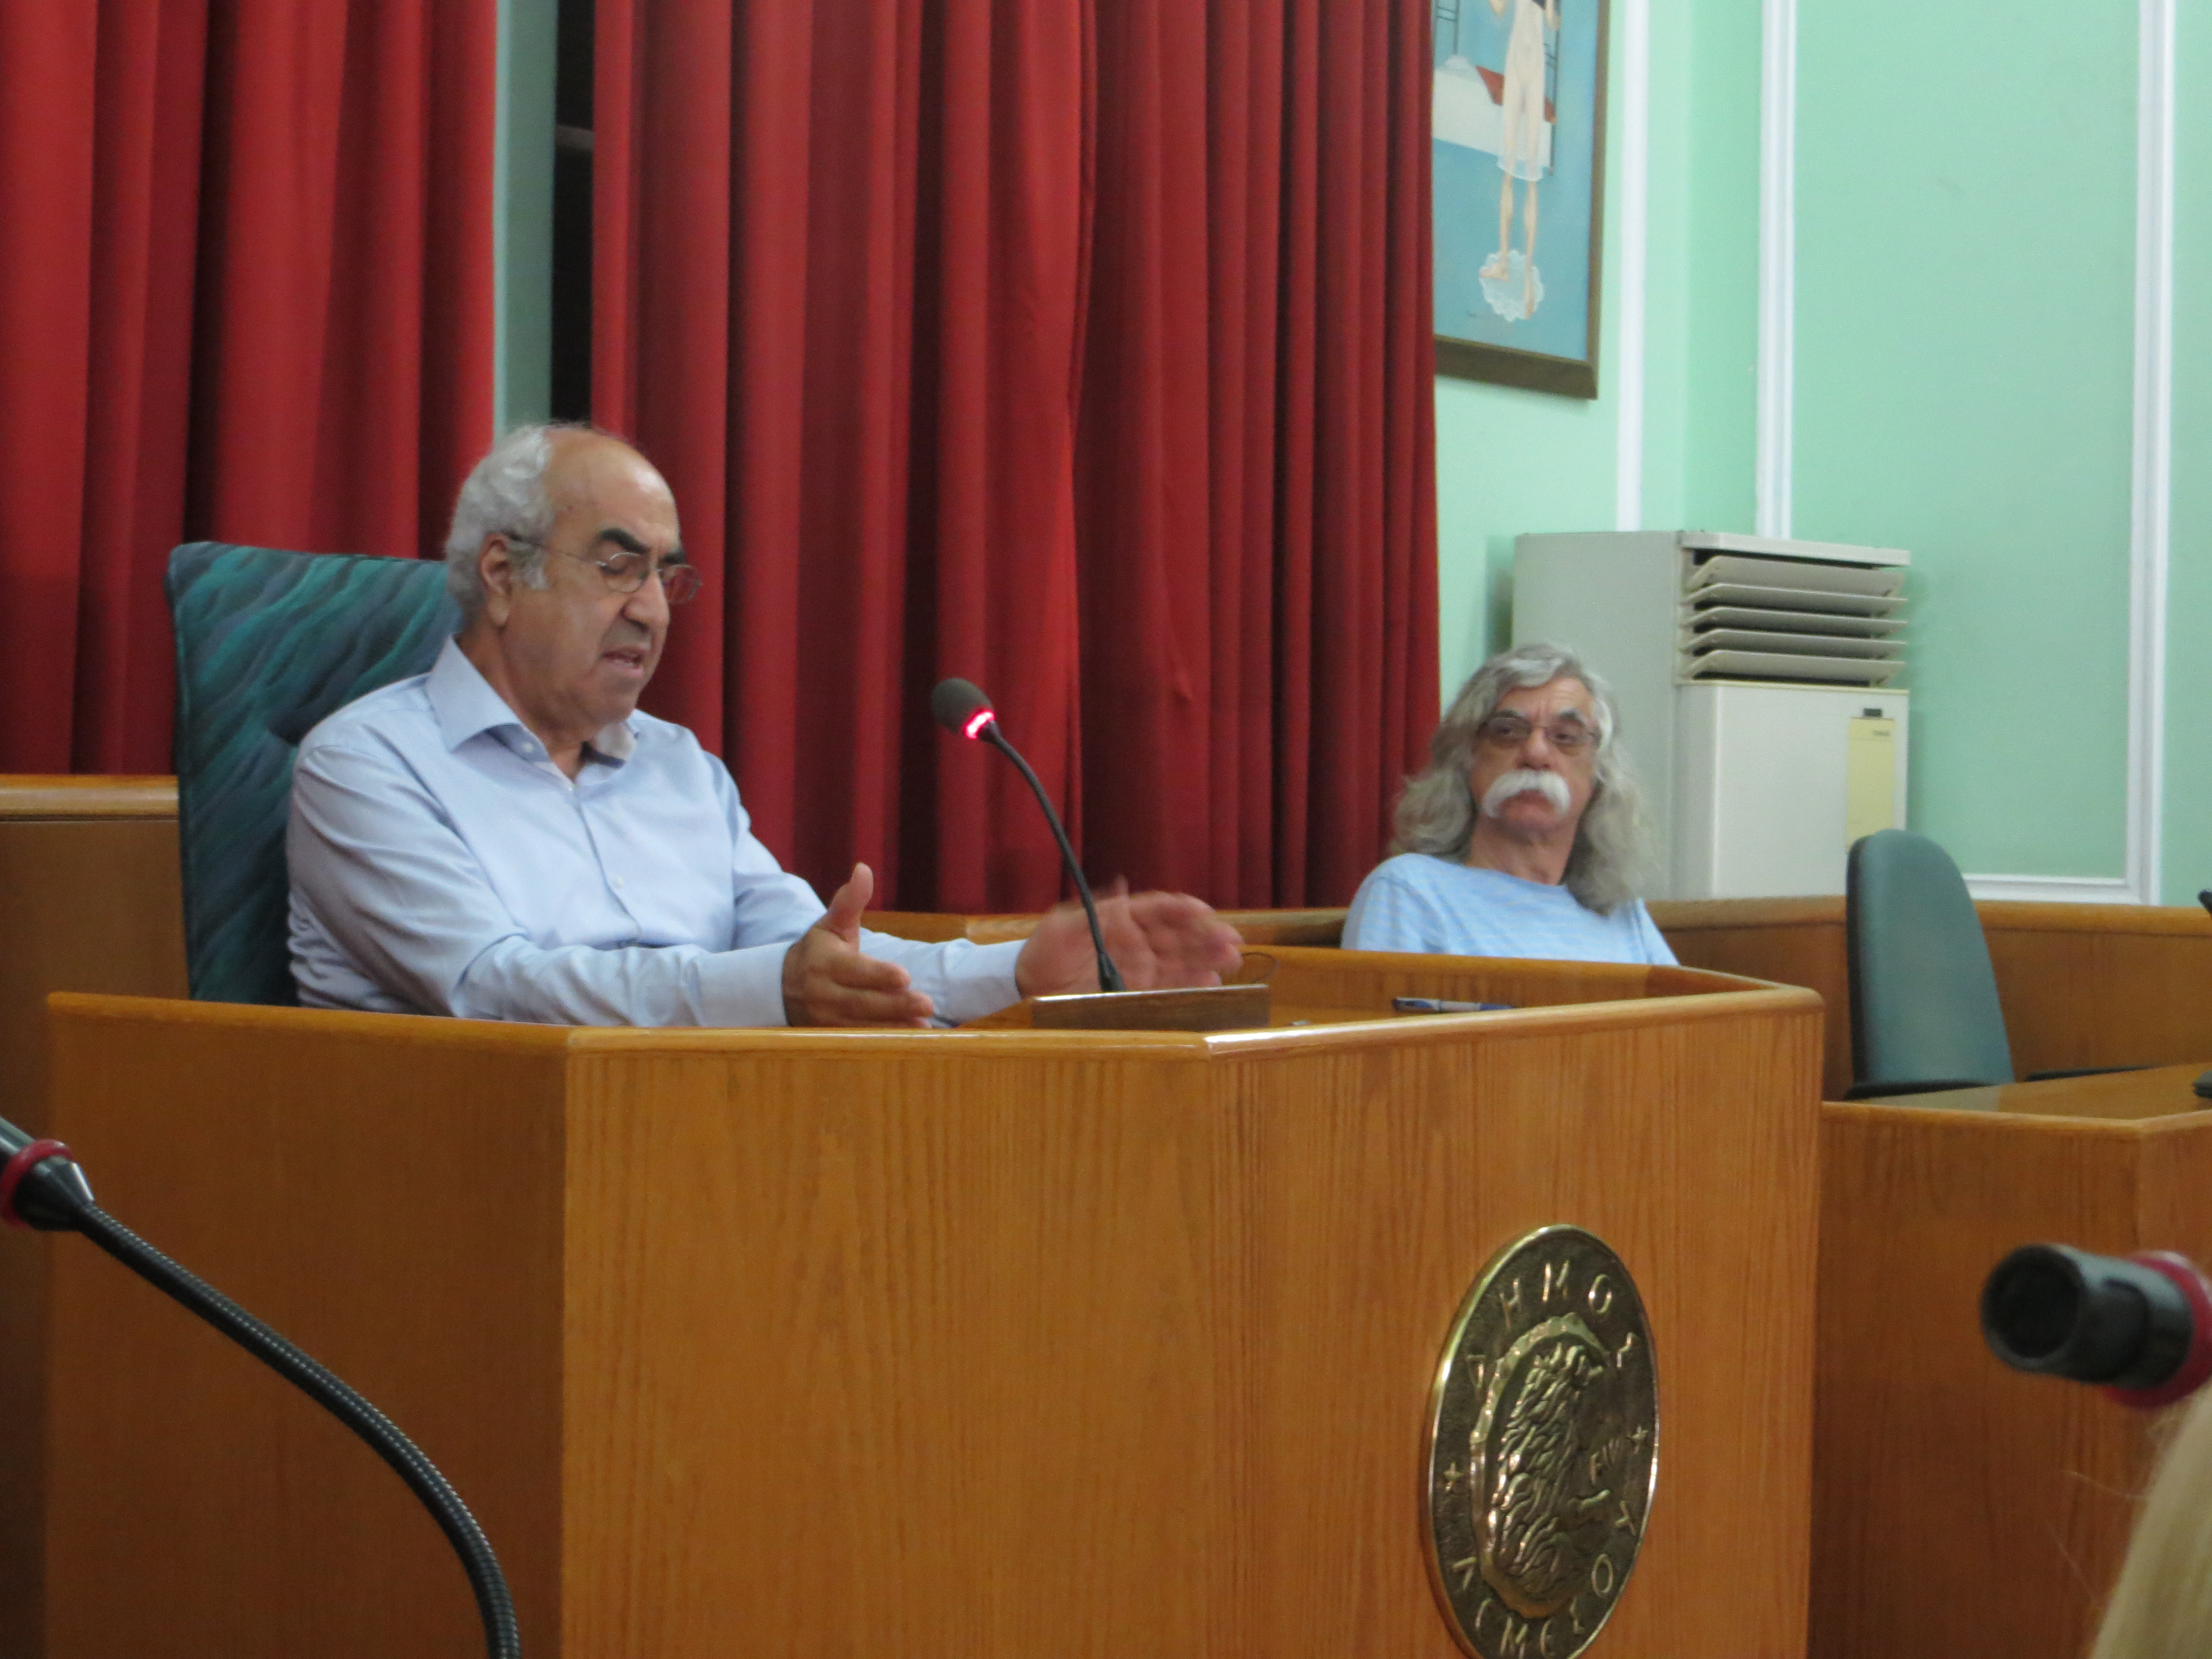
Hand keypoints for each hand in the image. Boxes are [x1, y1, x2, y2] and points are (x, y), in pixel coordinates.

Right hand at [782, 863, 934, 1026]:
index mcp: (826, 963)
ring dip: (895, 1028)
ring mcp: (827, 1019)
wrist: (781, 987)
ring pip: (863, 1026)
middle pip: (862, 1002)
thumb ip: (850, 900)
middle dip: (895, 1005)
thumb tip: (863, 869)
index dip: (878, 975)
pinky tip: (911, 1039)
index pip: (855, 970)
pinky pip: (860, 1041)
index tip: (904, 976)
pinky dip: (885, 1041)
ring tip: (924, 1027)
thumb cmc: (817, 950)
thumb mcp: (831, 924)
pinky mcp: (832, 1036)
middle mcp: (825, 993)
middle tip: (927, 1004)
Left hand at [1015, 883, 1244, 998]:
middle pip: (1177, 935)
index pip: (1158, 909)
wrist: (1028, 984)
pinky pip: (1167, 985)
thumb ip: (1095, 910)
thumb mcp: (1064, 925)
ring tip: (1231, 960)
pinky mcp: (1135, 989)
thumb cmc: (1044, 949)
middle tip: (1232, 940)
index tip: (1204, 912)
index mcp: (1121, 918)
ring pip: (1179, 959)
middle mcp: (1135, 940)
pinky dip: (1190, 984)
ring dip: (1206, 959)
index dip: (1182, 909)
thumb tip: (1123, 887)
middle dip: (1205, 936)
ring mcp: (1137, 965)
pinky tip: (1210, 982)